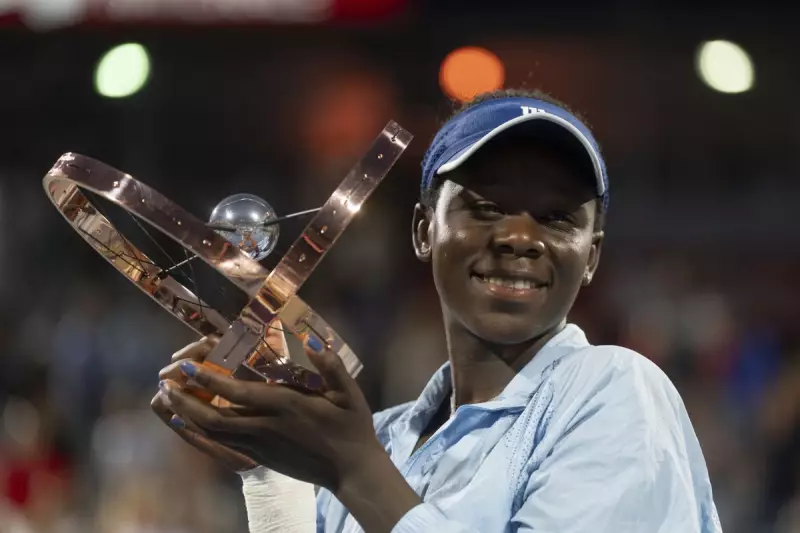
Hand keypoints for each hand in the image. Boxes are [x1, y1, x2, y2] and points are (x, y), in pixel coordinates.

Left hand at [158, 332, 384, 492]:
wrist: (352, 470)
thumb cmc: (352, 427)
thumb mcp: (349, 392)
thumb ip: (330, 365)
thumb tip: (313, 340)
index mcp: (285, 407)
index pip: (238, 393)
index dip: (208, 380)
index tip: (185, 366)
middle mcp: (266, 427)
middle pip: (214, 417)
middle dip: (186, 400)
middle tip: (165, 383)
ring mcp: (260, 446)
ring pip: (214, 433)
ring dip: (188, 415)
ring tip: (168, 398)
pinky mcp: (260, 457)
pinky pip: (221, 445)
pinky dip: (201, 432)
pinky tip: (189, 422)